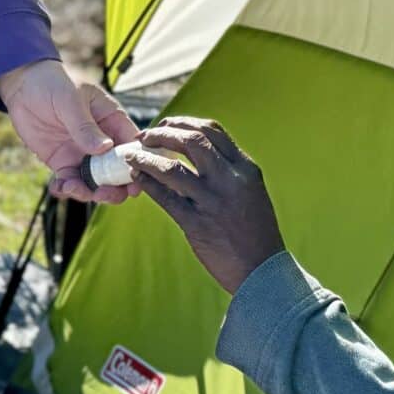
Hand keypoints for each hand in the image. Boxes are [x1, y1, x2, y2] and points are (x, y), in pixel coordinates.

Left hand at [0, 60, 139, 203]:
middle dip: (114, 188)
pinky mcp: (63, 161)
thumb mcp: (71, 99)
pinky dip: (66, 190)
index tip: (132, 182)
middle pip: (117, 172)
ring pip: (95, 182)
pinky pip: (70, 182)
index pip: (132, 147)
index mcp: (113, 121)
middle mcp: (102, 141)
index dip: (136, 166)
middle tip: (101, 193)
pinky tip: (58, 188)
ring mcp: (83, 154)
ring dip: (88, 192)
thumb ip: (85, 126)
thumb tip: (104, 148)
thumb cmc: (54, 83)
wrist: (23, 85)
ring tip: (71, 188)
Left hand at [129, 118, 285, 292]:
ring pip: (172, 167)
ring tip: (130, 155)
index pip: (213, 130)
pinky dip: (148, 183)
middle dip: (163, 133)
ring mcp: (213, 201)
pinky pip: (165, 198)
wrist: (263, 271)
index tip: (167, 125)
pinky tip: (137, 177)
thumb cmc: (256, 232)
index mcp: (245, 169)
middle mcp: (230, 180)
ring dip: (146, 157)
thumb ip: (230, 171)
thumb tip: (199, 153)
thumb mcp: (251, 192)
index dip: (184, 122)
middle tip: (144, 136)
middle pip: (191, 140)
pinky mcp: (197, 224)